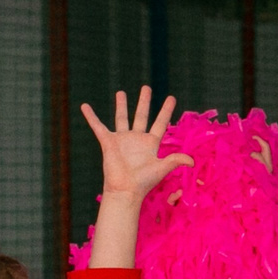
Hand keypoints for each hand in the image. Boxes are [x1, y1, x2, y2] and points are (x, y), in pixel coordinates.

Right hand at [80, 87, 192, 202]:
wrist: (125, 190)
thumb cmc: (143, 182)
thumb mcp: (162, 168)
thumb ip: (176, 160)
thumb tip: (192, 162)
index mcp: (150, 143)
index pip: (160, 123)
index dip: (166, 111)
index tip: (171, 98)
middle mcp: (136, 139)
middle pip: (141, 115)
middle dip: (144, 102)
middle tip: (146, 88)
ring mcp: (122, 140)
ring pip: (122, 118)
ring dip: (121, 105)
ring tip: (121, 92)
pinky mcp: (108, 142)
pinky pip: (98, 126)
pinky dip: (91, 117)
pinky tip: (85, 106)